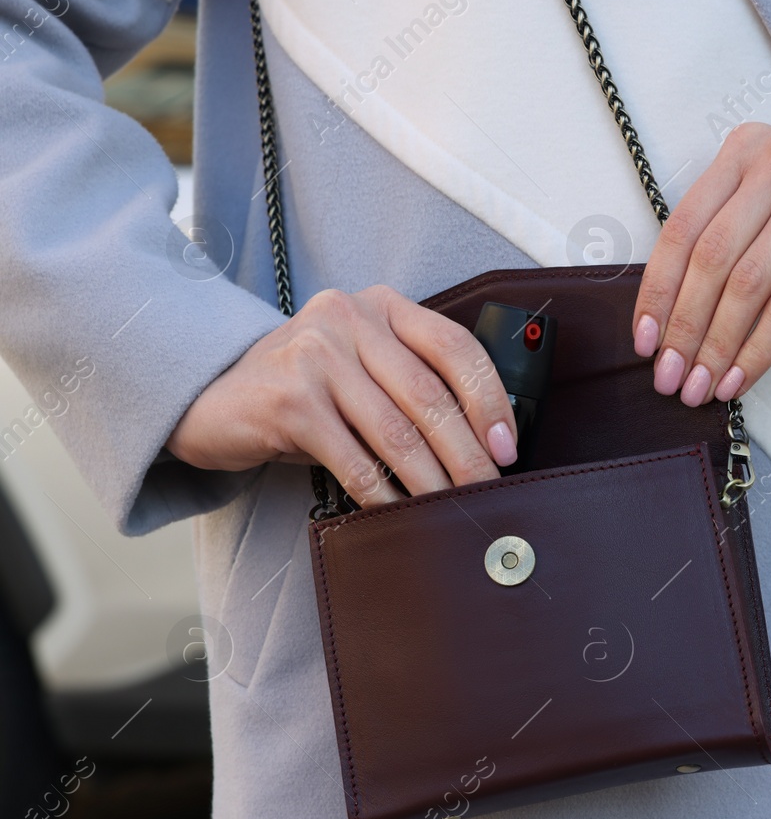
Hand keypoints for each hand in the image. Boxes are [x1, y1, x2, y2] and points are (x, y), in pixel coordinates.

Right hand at [167, 285, 517, 506]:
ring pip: (397, 433)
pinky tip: (400, 512)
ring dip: (432, 481)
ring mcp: (315, 356)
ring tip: (452, 509)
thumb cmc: (309, 389)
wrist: (216, 396)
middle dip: (468, 454)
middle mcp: (350, 320)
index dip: (490, 401)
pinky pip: (354, 461)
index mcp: (383, 306)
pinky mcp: (289, 401)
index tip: (507, 447)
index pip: (456, 347)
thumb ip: (415, 381)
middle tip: (487, 491)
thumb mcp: (363, 366)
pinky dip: (383, 494)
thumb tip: (487, 441)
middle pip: (430, 396)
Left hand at [632, 123, 770, 405]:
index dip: (657, 291)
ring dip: (718, 346)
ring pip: (746, 284)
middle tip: (671, 378)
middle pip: (710, 258)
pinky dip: (760, 348)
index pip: (682, 228)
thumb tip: (665, 319)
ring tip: (703, 387)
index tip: (645, 341)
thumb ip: (724, 236)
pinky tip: (742, 377)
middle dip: (684, 328)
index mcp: (743, 150)